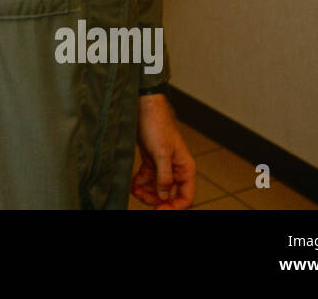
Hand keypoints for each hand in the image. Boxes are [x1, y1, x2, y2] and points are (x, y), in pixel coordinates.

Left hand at [131, 93, 196, 208]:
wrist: (144, 106)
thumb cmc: (157, 124)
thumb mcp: (161, 153)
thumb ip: (165, 177)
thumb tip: (165, 196)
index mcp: (185, 168)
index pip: (186, 196)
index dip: (174, 206)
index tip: (159, 210)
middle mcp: (176, 169)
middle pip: (170, 194)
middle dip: (156, 199)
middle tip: (141, 198)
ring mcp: (163, 165)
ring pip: (157, 188)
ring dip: (146, 192)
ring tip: (134, 190)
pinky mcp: (151, 160)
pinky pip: (147, 178)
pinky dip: (140, 183)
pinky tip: (132, 184)